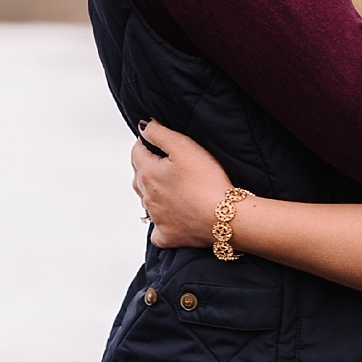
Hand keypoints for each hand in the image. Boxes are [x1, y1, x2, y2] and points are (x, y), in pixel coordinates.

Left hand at [130, 119, 232, 249]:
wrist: (224, 217)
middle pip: (140, 177)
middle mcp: (146, 197)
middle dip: (151, 168)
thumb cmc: (208, 181)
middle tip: (173, 164)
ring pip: (148, 202)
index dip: (149, 143)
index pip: (137, 152)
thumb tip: (143, 126)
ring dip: (157, 193)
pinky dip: (163, 223)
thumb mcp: (185, 147)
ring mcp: (156, 218)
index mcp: (147, 173)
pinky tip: (174, 218)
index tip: (163, 142)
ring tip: (178, 188)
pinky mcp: (167, 235)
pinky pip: (158, 230)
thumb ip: (160, 133)